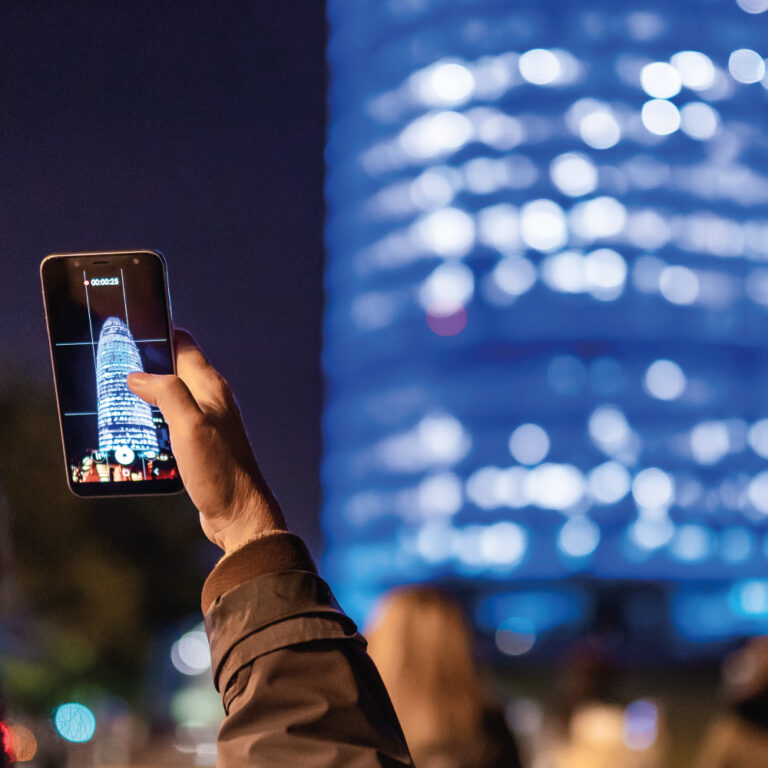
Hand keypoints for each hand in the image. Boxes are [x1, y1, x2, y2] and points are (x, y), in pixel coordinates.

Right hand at [127, 330, 285, 551]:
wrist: (239, 513)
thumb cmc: (220, 471)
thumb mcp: (190, 426)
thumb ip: (168, 393)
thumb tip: (140, 375)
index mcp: (211, 388)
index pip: (184, 345)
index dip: (159, 334)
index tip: (131, 332)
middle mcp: (212, 400)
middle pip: (175, 370)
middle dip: (147, 367)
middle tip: (114, 370)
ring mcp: (208, 423)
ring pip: (172, 398)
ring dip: (148, 397)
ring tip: (118, 401)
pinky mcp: (201, 445)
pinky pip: (173, 423)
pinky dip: (155, 422)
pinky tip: (138, 433)